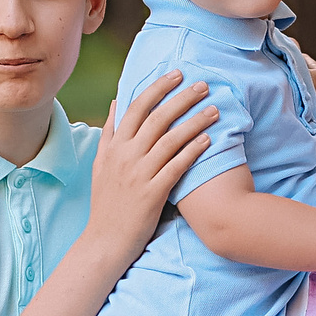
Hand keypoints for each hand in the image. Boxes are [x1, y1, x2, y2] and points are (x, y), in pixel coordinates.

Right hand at [86, 72, 216, 253]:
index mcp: (114, 147)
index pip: (136, 108)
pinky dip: (192, 151)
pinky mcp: (152, 193)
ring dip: (193, 121)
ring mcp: (139, 174)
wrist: (105, 241)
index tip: (176, 74)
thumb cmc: (107, 203)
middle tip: (203, 85)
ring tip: (214, 110)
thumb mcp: (100, 164)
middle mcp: (126, 157)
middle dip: (181, 98)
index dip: (157, 88)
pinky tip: (209, 139)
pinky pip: (176, 166)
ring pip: (169, 140)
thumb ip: (110, 133)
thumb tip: (116, 102)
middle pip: (156, 118)